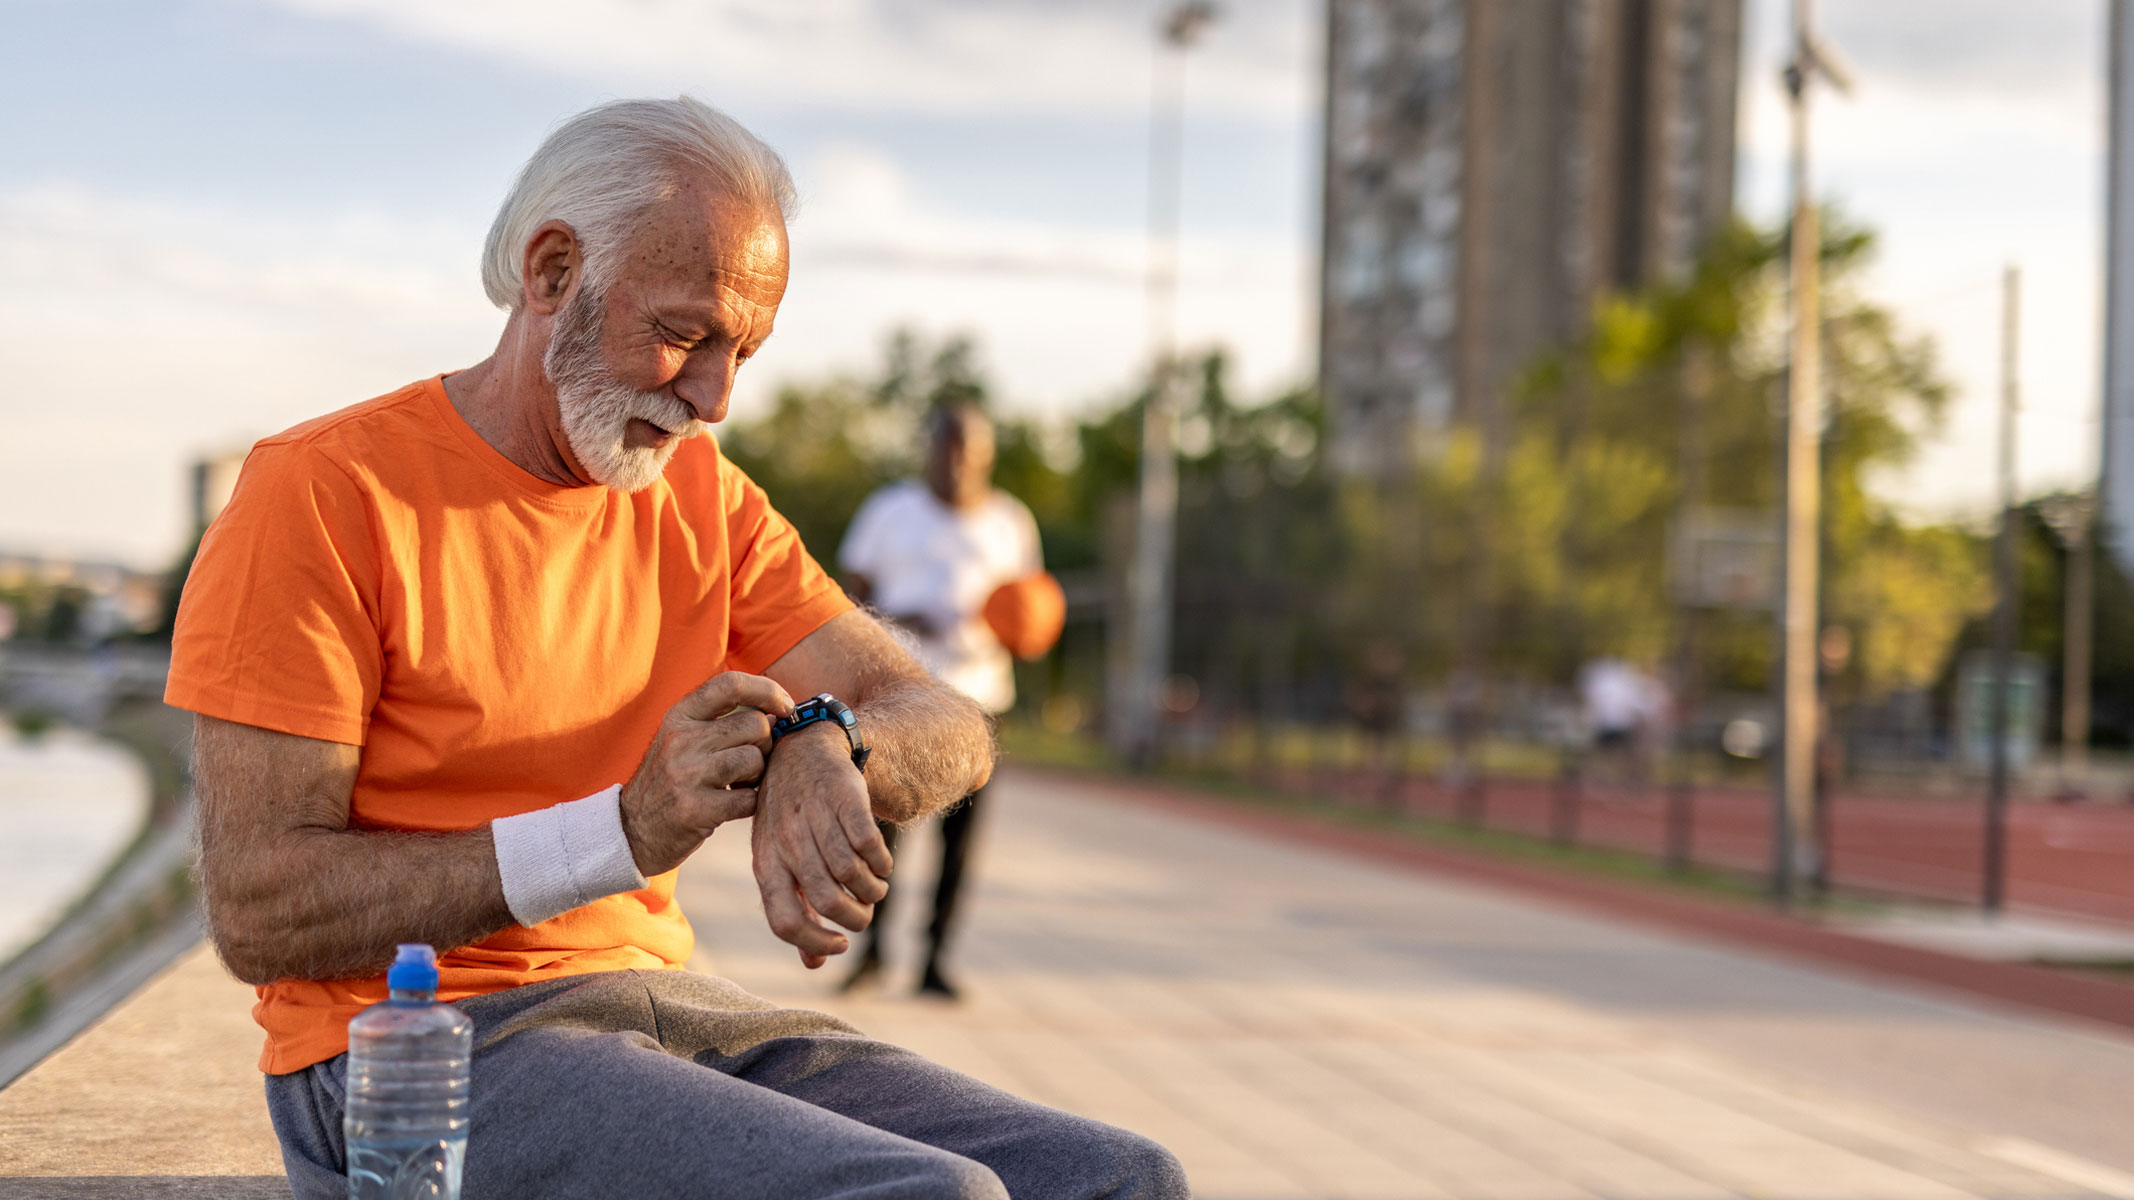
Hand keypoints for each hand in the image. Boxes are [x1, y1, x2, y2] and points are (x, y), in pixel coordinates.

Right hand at [620, 671, 794, 876]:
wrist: (633, 830)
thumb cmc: (671, 780)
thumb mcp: (684, 739)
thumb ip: (724, 722)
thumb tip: (779, 714)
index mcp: (679, 716)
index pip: (730, 684)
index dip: (768, 690)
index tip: (786, 708)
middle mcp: (680, 739)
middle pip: (754, 725)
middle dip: (763, 744)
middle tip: (747, 762)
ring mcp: (686, 774)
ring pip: (754, 760)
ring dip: (756, 775)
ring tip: (737, 784)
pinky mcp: (695, 809)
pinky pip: (750, 798)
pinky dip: (749, 803)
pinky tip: (731, 806)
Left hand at [752, 722, 893, 967]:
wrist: (799, 751)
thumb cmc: (789, 819)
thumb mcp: (780, 861)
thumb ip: (798, 911)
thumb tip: (814, 965)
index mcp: (767, 864)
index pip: (784, 921)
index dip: (816, 941)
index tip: (840, 944)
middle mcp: (787, 843)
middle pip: (825, 899)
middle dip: (854, 917)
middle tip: (864, 913)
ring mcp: (815, 819)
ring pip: (850, 873)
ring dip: (872, 891)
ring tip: (875, 889)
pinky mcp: (844, 799)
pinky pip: (867, 843)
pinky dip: (880, 862)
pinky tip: (881, 865)